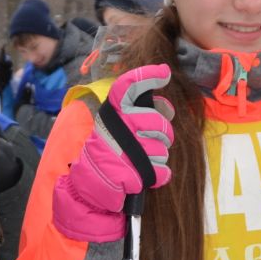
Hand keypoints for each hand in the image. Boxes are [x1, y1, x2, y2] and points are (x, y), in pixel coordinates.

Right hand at [52, 64, 173, 242]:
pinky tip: (146, 175)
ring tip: (141, 162)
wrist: (92, 186)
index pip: (129, 86)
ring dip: (158, 158)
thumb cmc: (111, 152)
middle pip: (158, 123)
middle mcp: (117, 128)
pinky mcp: (131, 173)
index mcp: (112, 114)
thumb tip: (168, 108)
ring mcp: (124, 151)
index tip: (164, 73)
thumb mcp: (119, 128)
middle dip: (163, 135)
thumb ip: (142, 114)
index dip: (148, 75)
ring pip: (162, 150)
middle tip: (152, 142)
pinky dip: (159, 175)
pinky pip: (162, 171)